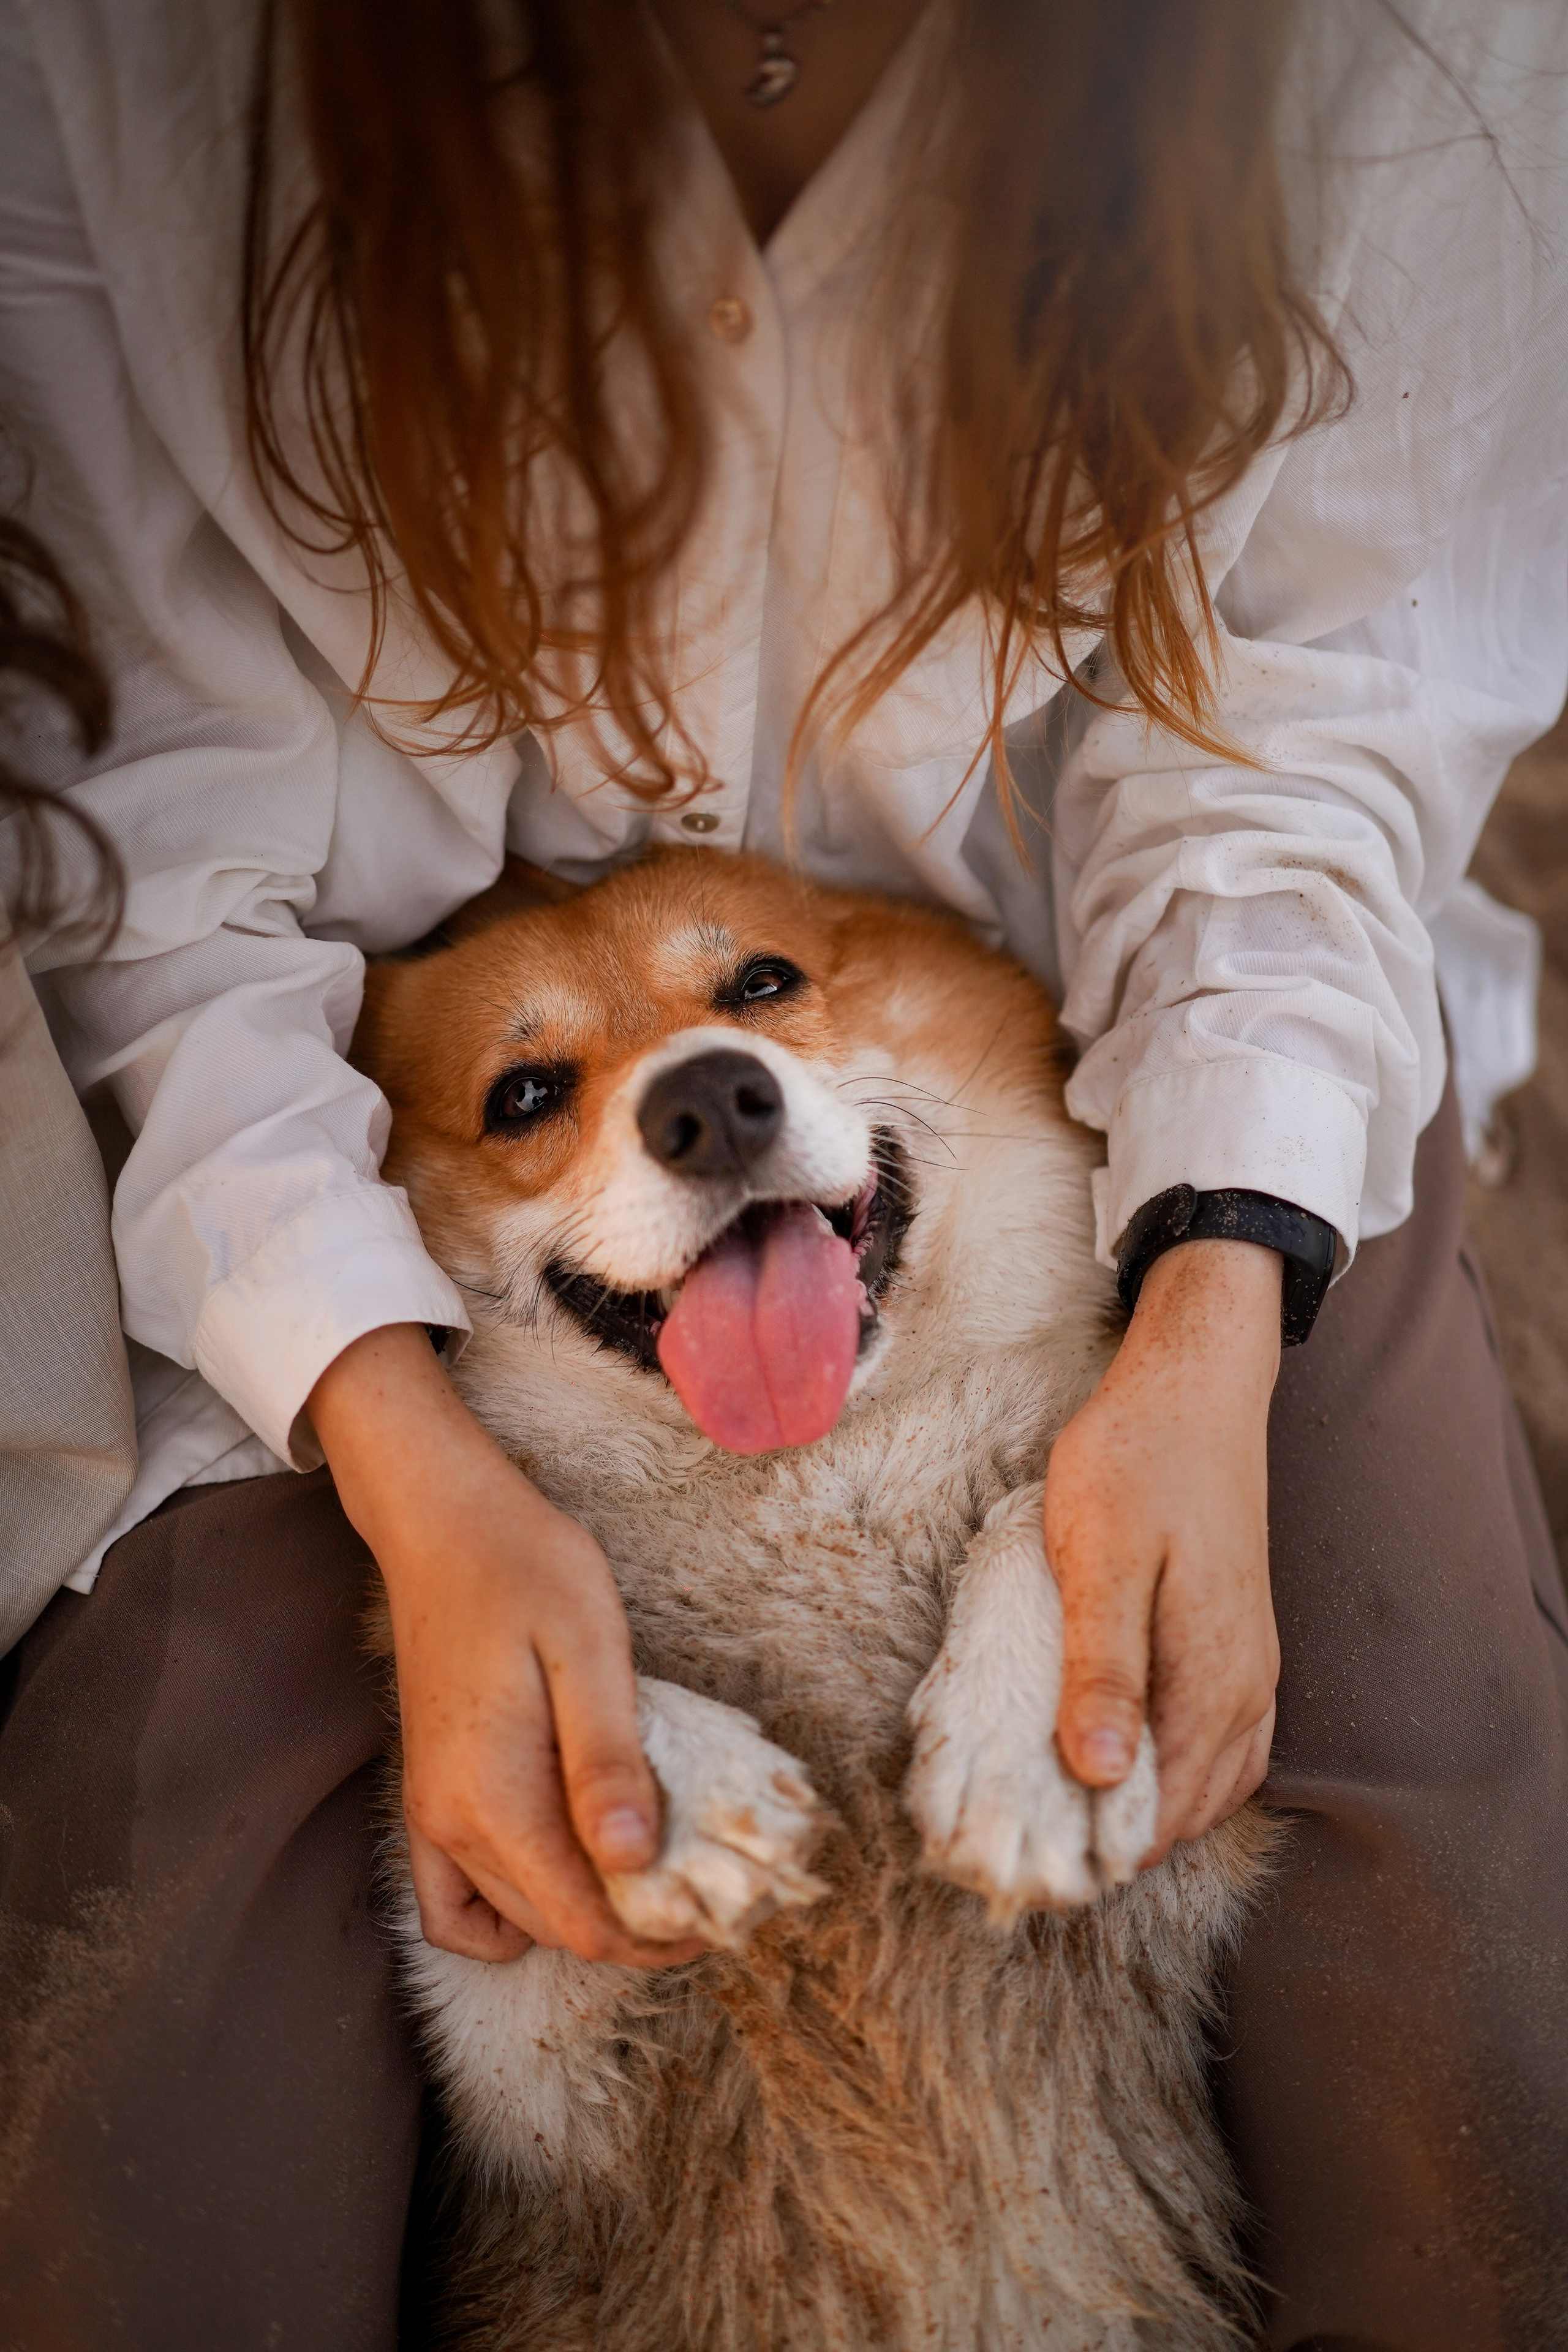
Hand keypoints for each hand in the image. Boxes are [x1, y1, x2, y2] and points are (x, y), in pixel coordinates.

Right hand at [309, 1324, 706, 1968]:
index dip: (657, 1938)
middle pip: (553, 1930)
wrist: (443, 1523)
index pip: (583, 1922)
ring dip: (581, 1919)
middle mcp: (449, 1822)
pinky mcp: (429, 1792)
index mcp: (494, 1795)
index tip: (721, 1915)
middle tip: (706, 1895)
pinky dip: (508, 1912)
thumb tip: (634, 1859)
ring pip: (510, 1919)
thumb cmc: (526, 1569)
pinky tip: (562, 1871)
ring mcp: (430, 1811)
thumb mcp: (589, 1650)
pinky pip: (454, 1899)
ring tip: (651, 1880)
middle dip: (633, 1932)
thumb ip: (607, 1760)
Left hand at [1043, 1238, 1281, 1863]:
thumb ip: (1102, 1666)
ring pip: (1212, 1781)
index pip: (1160, 1814)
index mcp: (1210, 1678)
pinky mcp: (1242, 1641)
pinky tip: (1128, 1754)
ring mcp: (1251, 1665)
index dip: (1095, 1853)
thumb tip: (1102, 1773)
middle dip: (1117, 1843)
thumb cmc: (1136, 1460)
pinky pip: (1223, 1739)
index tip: (1024, 1865)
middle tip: (1032, 1846)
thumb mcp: (1099, 1557)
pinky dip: (1180, 1768)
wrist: (1196, 1385)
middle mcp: (1245, 1688)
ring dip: (1150, 1810)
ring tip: (1070, 1812)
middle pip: (1188, 1811)